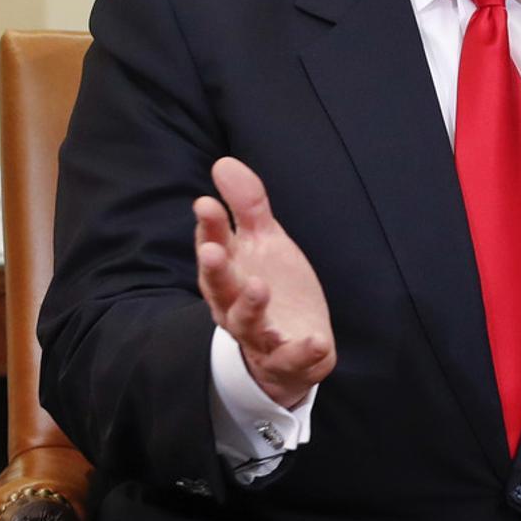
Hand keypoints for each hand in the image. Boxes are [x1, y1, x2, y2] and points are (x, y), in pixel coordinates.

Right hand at [194, 157, 335, 407]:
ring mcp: (260, 335)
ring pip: (247, 325)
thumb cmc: (270, 287)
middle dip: (215, 271)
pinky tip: (315, 341)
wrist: (289, 350)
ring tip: (259, 286)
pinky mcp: (286, 358)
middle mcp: (235, 305)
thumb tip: (222, 163)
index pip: (214, 248)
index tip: (205, 203)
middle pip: (220, 289)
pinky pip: (291, 358)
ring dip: (251, 307)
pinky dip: (302, 351)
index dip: (209, 228)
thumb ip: (246, 205)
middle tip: (213, 250)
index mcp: (229, 273)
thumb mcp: (264, 242)